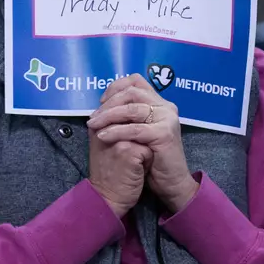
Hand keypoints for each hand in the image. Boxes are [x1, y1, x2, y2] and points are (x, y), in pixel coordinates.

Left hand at [88, 74, 197, 212]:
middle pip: (132, 92)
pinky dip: (116, 131)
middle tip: (93, 117)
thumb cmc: (152, 159)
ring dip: (108, 116)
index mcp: (160, 103)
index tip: (101, 102)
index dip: (115, 88)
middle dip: (108, 103)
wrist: (170, 182)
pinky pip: (135, 129)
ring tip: (93, 126)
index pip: (136, 81)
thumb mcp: (139, 132)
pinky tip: (103, 137)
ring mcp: (167, 119)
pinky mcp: (164, 134)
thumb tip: (102, 105)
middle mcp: (166, 106)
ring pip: (131, 109)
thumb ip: (129, 116)